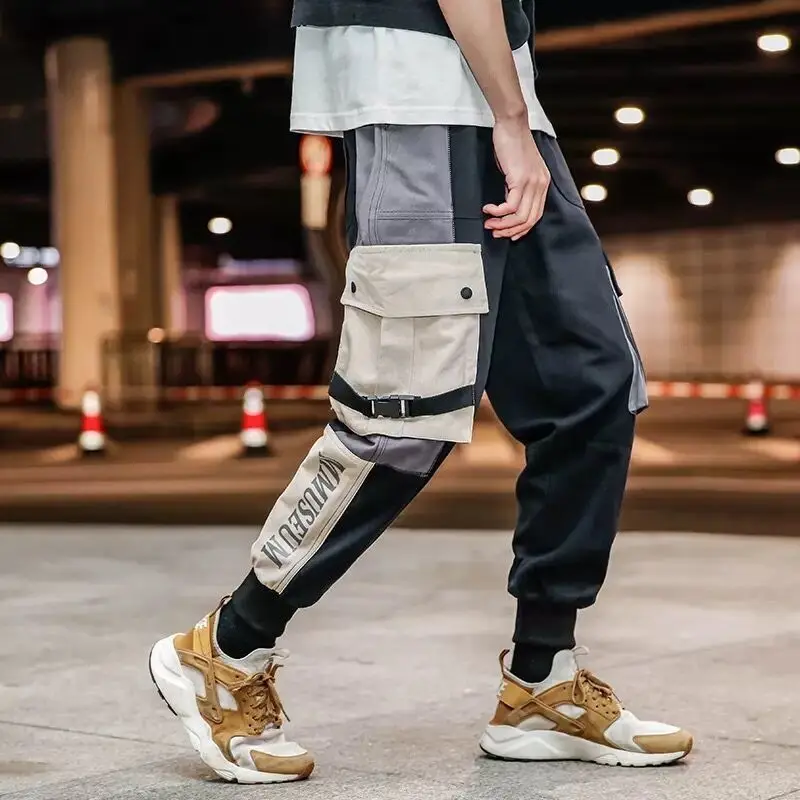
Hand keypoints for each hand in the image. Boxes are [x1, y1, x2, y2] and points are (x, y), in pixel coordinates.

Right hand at [483, 114, 550, 240]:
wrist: (512, 124)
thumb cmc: (512, 143)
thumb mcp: (517, 170)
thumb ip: (515, 188)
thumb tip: (507, 205)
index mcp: (542, 183)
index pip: (535, 215)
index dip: (521, 229)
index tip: (507, 233)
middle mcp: (540, 185)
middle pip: (529, 220)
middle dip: (510, 230)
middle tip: (494, 231)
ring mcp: (532, 183)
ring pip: (520, 216)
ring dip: (502, 224)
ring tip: (489, 223)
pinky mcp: (520, 180)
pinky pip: (510, 206)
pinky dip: (497, 212)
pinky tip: (488, 209)